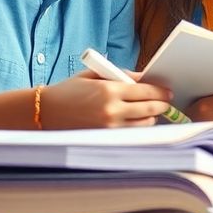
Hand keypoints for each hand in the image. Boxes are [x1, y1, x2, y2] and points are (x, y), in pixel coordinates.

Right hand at [41, 69, 171, 128]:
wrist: (45, 112)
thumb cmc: (70, 90)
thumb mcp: (94, 75)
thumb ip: (121, 75)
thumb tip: (144, 77)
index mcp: (109, 90)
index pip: (146, 91)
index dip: (160, 92)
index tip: (167, 92)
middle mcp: (111, 110)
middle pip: (149, 108)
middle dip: (161, 105)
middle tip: (166, 102)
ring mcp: (109, 127)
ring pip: (144, 124)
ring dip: (152, 117)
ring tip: (152, 111)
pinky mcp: (105, 138)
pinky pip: (131, 134)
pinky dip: (139, 127)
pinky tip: (139, 121)